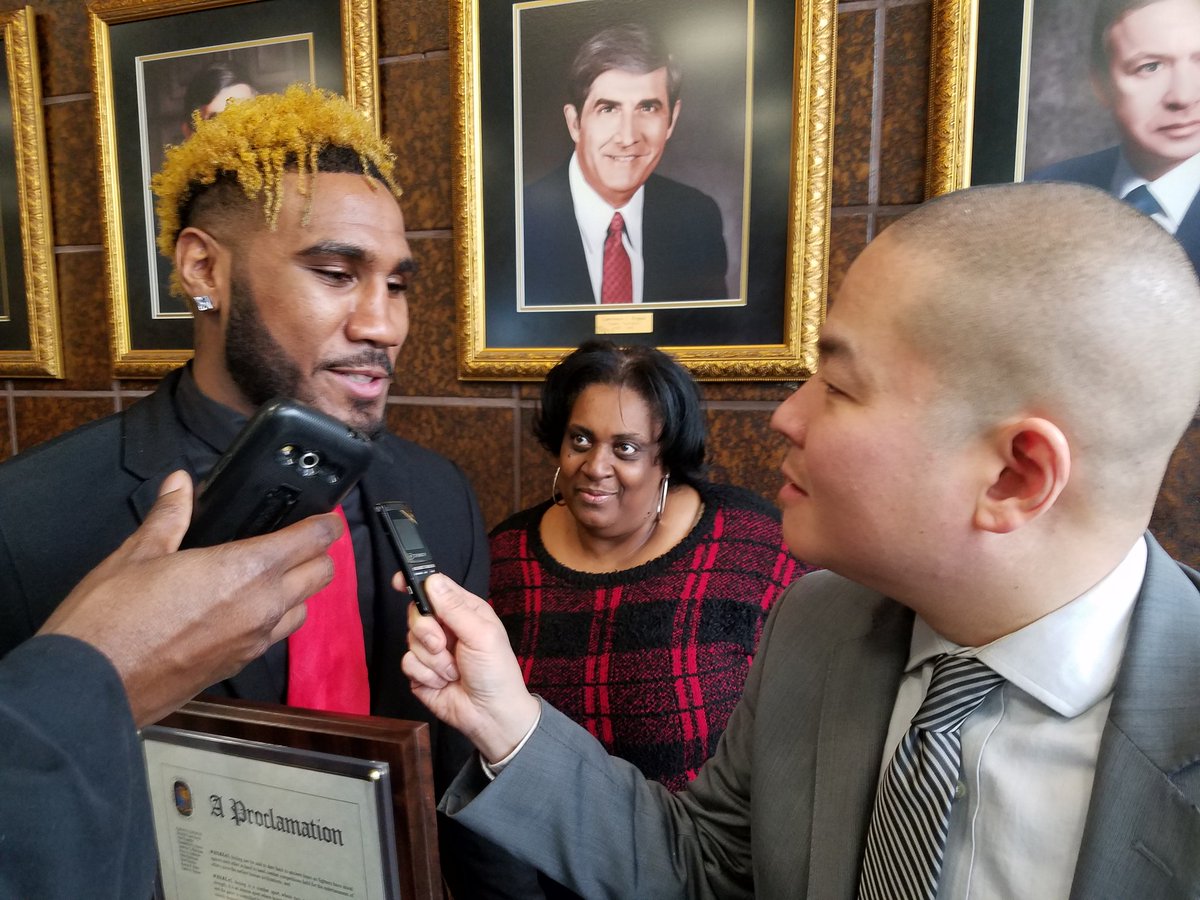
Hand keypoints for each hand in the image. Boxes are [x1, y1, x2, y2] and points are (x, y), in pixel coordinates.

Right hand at [38, 470, 339, 725]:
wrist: (92, 686)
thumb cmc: (111, 617)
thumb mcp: (137, 555)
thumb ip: (169, 516)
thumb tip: (180, 483)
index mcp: (246, 569)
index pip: (313, 540)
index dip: (326, 523)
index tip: (324, 515)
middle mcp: (263, 605)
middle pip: (322, 574)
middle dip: (319, 554)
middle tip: (298, 540)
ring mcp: (255, 641)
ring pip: (304, 609)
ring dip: (298, 590)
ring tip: (271, 575)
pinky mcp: (239, 666)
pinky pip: (276, 636)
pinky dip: (275, 618)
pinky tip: (245, 609)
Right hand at [401, 573, 539, 762]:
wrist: (490, 715)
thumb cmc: (496, 672)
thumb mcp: (481, 634)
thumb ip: (454, 607)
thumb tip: (432, 580)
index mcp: (463, 611)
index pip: (434, 588)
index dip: (415, 583)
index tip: (398, 581)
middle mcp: (445, 627)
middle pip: (416, 614)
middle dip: (428, 632)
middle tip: (445, 645)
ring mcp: (431, 650)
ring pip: (410, 640)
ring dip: (433, 660)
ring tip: (454, 671)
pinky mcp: (420, 673)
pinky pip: (407, 663)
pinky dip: (426, 675)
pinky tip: (443, 682)